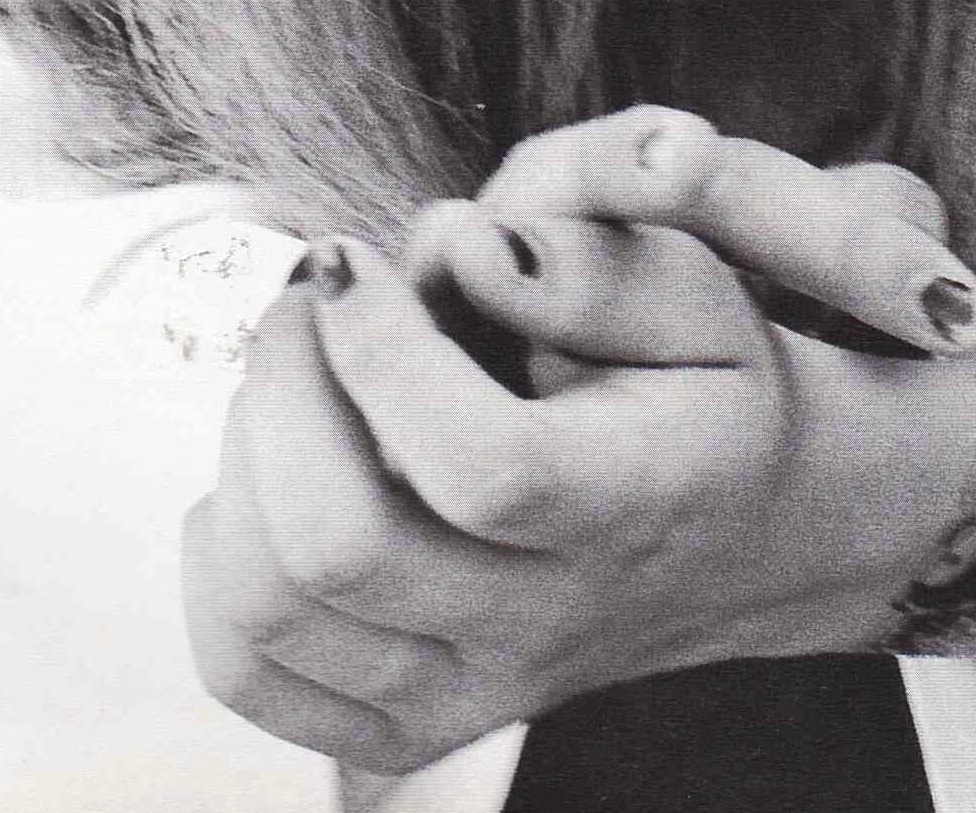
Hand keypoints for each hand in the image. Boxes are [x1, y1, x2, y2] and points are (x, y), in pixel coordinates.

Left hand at [182, 113, 975, 776]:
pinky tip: (269, 475)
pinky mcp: (407, 726)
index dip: (377, 349)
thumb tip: (464, 248)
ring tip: (294, 372)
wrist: (757, 532)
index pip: (474, 464)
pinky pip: (248, 673)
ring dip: (244, 459)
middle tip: (309, 294)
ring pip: (272, 614)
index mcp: (629, 505)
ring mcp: (469, 691)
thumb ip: (589, 262)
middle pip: (340, 548)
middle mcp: (544, 621)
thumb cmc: (712, 387)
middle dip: (282, 385)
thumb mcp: (701, 289)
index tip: (350, 257)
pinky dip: (218, 563)